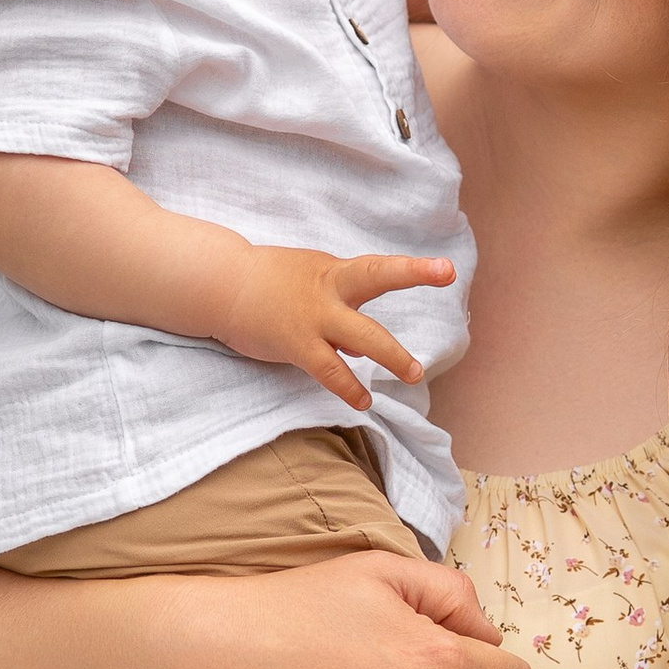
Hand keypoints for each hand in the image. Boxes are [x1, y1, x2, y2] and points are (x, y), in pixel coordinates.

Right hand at [209, 243, 455, 411]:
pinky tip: (364, 401)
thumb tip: (361, 349)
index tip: (447, 269)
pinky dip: (349, 387)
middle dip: (413, 274)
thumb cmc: (265, 285)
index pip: (379, 268)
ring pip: (361, 334)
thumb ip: (339, 312)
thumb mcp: (307, 286)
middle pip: (376, 277)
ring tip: (414, 374)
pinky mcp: (296, 344)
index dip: (415, 268)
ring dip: (391, 354)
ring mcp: (313, 316)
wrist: (220, 285)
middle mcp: (329, 289)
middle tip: (448, 273)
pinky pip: (329, 370)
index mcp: (334, 273)